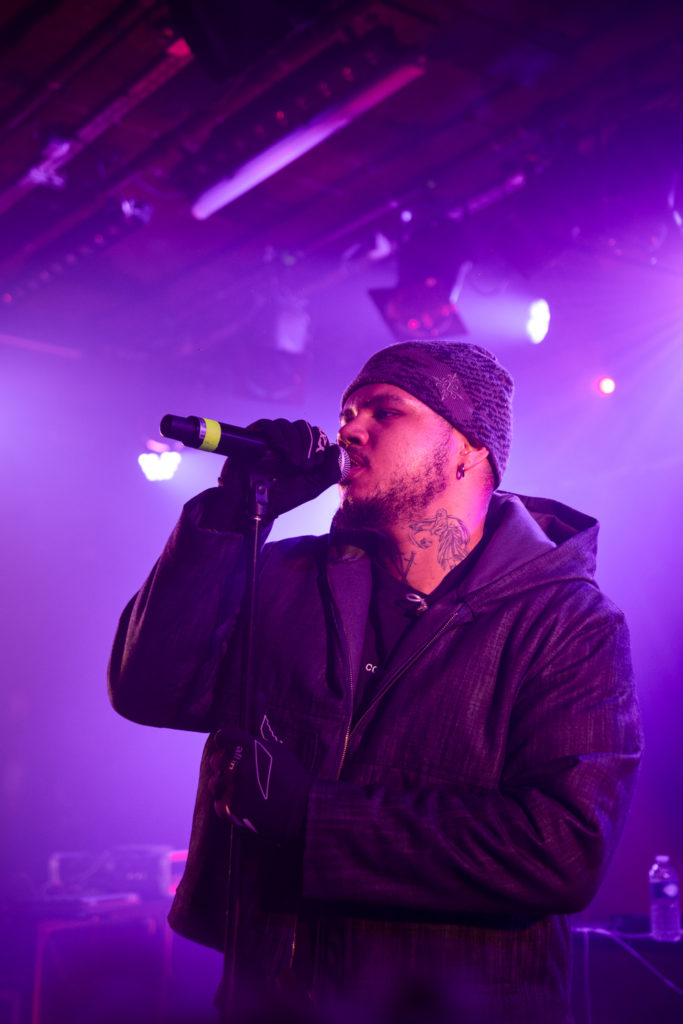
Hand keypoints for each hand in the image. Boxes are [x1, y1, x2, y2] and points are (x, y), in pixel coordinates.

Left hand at [208, 725, 311, 841]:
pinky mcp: (231, 808)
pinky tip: (240, 805)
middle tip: (237, 772)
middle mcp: (236, 764)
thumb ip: (257, 742)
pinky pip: (218, 804)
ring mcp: (232, 787)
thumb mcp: (278, 749)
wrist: (301, 806)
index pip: (223, 736)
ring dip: (223, 786)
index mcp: (247, 746)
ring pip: (214, 783)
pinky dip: (227, 806)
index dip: (226, 742)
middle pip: (215, 760)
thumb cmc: (292, 776)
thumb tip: (244, 739)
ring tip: (237, 790)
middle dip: (224, 765)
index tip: (232, 748)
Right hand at [219, 419, 343, 516]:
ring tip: (294, 463)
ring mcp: (270, 438)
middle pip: (303, 426)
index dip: (320, 444)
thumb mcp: (312, 487)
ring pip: (287, 424)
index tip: (316, 465)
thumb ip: (330, 471)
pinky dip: (278, 435)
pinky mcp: (253, 437)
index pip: (315, 433)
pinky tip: (282, 450)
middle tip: (305, 466)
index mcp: (301, 450)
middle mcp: (286, 441)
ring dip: (295, 442)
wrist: (254, 506)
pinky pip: (267, 425)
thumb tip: (337, 448)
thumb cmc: (282, 498)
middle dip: (309, 445)